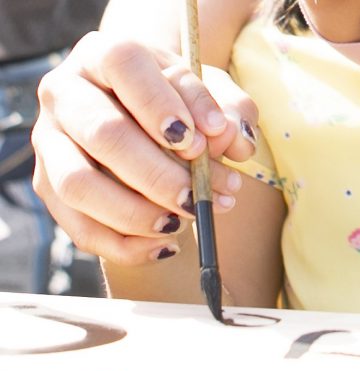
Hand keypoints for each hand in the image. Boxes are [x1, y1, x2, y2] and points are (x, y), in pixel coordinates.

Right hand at [31, 31, 256, 264]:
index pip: (124, 64)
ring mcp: (51, 142)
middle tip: (198, 197)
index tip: (197, 143)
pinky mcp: (49, 188)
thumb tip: (229, 137)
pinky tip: (167, 245)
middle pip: (103, 133)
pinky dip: (127, 246)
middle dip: (158, 174)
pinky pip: (80, 228)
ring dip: (137, 213)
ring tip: (183, 221)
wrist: (143, 122)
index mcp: (104, 55)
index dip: (161, 105)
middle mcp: (66, 93)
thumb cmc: (180, 105)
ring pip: (79, 185)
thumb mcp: (212, 96)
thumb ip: (230, 111)